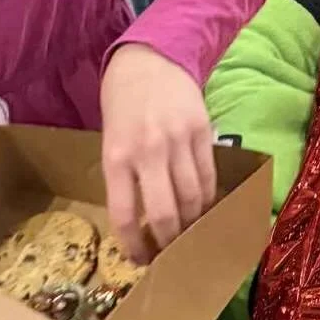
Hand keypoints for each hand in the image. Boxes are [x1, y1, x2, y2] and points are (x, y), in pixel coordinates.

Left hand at [100, 44, 215, 261]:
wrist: (150, 59)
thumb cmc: (123, 104)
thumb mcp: (111, 141)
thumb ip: (124, 177)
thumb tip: (141, 221)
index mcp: (116, 157)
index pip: (125, 216)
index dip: (134, 247)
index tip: (141, 260)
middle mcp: (147, 151)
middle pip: (164, 213)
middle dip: (170, 242)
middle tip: (171, 253)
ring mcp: (177, 141)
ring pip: (192, 198)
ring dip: (193, 223)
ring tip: (191, 232)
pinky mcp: (201, 131)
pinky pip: (208, 175)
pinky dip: (208, 197)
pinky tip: (204, 206)